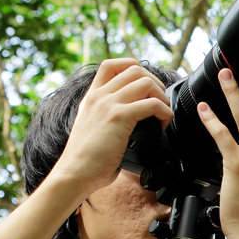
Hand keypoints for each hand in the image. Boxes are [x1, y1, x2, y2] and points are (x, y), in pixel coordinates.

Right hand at [47, 58, 172, 200]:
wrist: (74, 174)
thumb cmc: (85, 161)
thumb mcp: (93, 130)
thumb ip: (106, 120)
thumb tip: (129, 127)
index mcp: (92, 97)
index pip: (111, 65)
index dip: (133, 67)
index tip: (146, 84)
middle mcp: (99, 96)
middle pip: (134, 69)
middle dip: (154, 82)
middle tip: (160, 101)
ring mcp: (108, 104)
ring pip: (145, 82)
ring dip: (161, 96)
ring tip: (163, 113)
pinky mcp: (119, 117)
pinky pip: (152, 104)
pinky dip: (165, 112)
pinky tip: (164, 125)